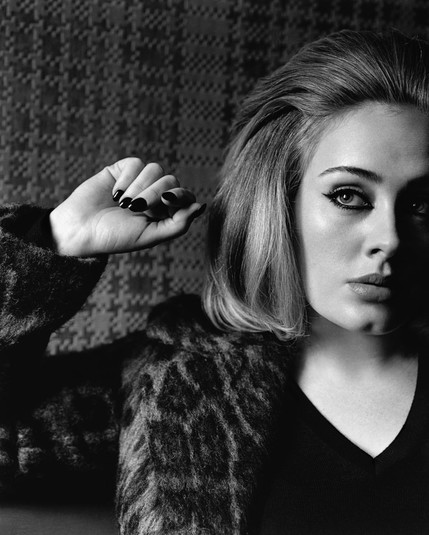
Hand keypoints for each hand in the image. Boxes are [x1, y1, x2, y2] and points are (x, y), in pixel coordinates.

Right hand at [49, 158, 205, 256]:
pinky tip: (115, 193)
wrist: (81, 230)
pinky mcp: (121, 171)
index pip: (185, 196)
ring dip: (140, 187)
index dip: (180, 196)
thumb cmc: (115, 238)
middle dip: (154, 194)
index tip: (165, 203)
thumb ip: (178, 224)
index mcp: (164, 213)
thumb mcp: (151, 236)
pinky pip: (136, 164)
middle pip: (171, 181)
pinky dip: (127, 178)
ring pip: (155, 169)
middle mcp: (154, 196)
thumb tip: (200, 206)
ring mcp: (138, 182)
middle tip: (135, 208)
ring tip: (124, 204)